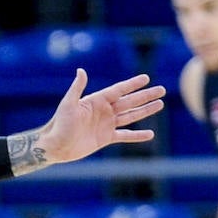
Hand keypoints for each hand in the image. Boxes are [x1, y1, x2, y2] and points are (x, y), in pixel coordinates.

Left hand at [28, 68, 164, 165]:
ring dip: (145, 110)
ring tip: (160, 104)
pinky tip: (150, 134)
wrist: (55, 146)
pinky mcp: (105, 138)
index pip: (119, 90)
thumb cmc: (59, 124)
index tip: (146, 78)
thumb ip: (77, 88)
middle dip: (145, 96)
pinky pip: (125, 135)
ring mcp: (106, 124)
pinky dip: (137, 135)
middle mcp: (104, 111)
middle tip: (162, 90)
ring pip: (130, 116)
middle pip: (129, 101)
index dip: (132, 84)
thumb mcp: (68, 104)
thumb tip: (81, 70)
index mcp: (97, 100)